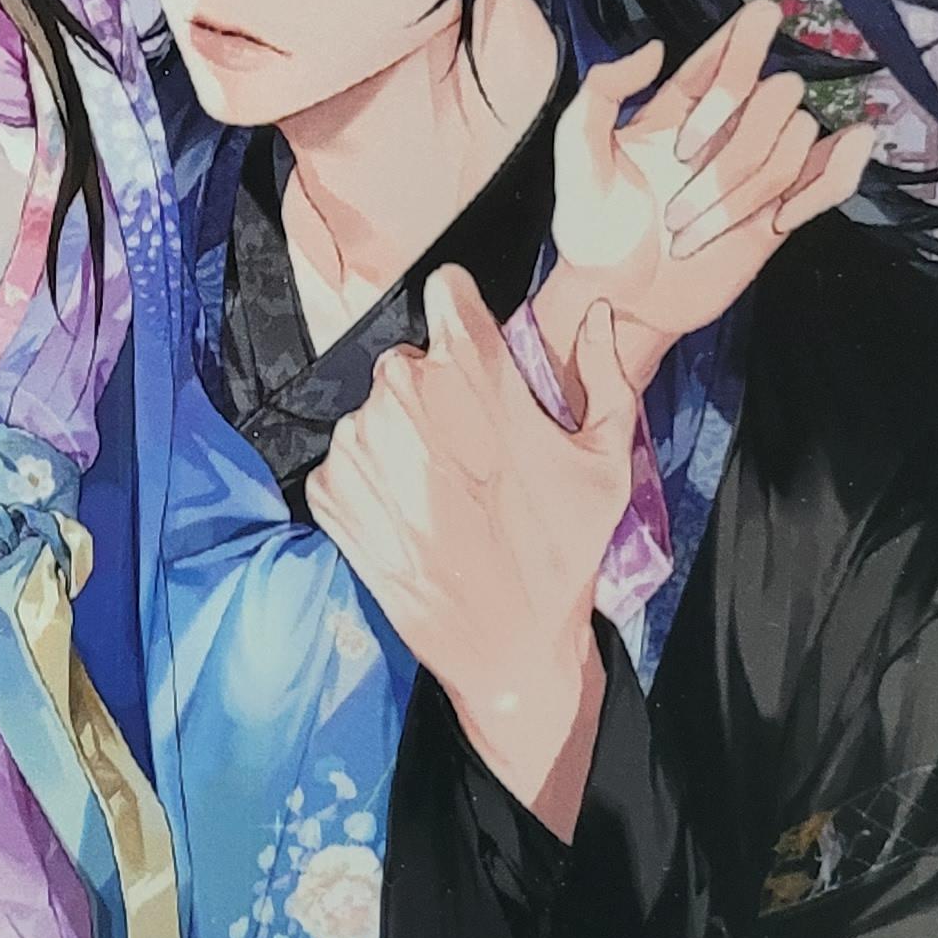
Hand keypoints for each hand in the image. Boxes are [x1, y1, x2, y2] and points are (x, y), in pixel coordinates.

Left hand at [307, 266, 644, 838]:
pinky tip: (415, 517)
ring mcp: (359, 444)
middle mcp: (403, 394)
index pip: (447, 292)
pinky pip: (348, 461)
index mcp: (471, 372)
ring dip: (404, 440)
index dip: (464, 315)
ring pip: (376, 412)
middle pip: (412, 361)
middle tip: (475, 449)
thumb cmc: (564, 550)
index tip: (475, 347)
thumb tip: (598, 315)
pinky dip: (374, 482)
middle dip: (440, 391)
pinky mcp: (330, 492)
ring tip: (446, 494)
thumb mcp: (607, 461)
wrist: (505, 645)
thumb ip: (606, 375)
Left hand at [532, 0, 874, 400]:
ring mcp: (758, 168)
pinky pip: (833, 176)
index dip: (748, 37)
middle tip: (679, 192)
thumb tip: (656, 48)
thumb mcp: (575, 153)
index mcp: (682, 105)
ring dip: (748, 187)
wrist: (615, 297)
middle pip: (779, 92)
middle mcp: (728, 129)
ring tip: (693, 232)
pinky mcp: (781, 210)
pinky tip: (788, 211)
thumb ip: (602, 91)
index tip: (760, 18)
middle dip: (738, 140)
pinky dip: (830, 181)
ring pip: (799, 139)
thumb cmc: (589, 225)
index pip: (730, 54)